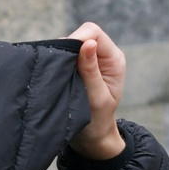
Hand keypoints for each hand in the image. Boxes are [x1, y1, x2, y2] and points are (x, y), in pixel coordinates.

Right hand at [66, 23, 126, 159]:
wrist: (91, 136)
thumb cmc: (97, 120)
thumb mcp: (96, 97)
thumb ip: (91, 70)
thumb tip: (88, 43)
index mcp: (114, 59)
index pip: (94, 33)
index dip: (78, 39)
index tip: (65, 57)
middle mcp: (103, 55)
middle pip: (81, 34)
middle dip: (67, 48)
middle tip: (59, 70)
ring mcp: (89, 60)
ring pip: (70, 43)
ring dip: (61, 56)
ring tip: (57, 76)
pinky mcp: (77, 65)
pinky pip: (65, 54)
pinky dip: (58, 62)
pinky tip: (54, 75)